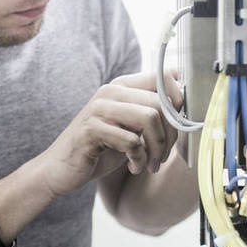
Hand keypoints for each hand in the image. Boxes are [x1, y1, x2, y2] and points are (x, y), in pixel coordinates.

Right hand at [39, 71, 182, 198]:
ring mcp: (99, 109)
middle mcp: (111, 91)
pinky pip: (131, 141)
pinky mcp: (90, 130)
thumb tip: (184, 90)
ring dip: (156, 148)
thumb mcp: (131, 126)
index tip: (177, 129)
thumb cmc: (102, 148)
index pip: (164, 78)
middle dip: (170, 135)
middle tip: (162, 156)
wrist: (62, 169)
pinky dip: (139, 159)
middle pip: (161, 102)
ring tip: (151, 164)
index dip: (179, 103)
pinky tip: (134, 166)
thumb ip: (152, 110)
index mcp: (123, 86)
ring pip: (149, 118)